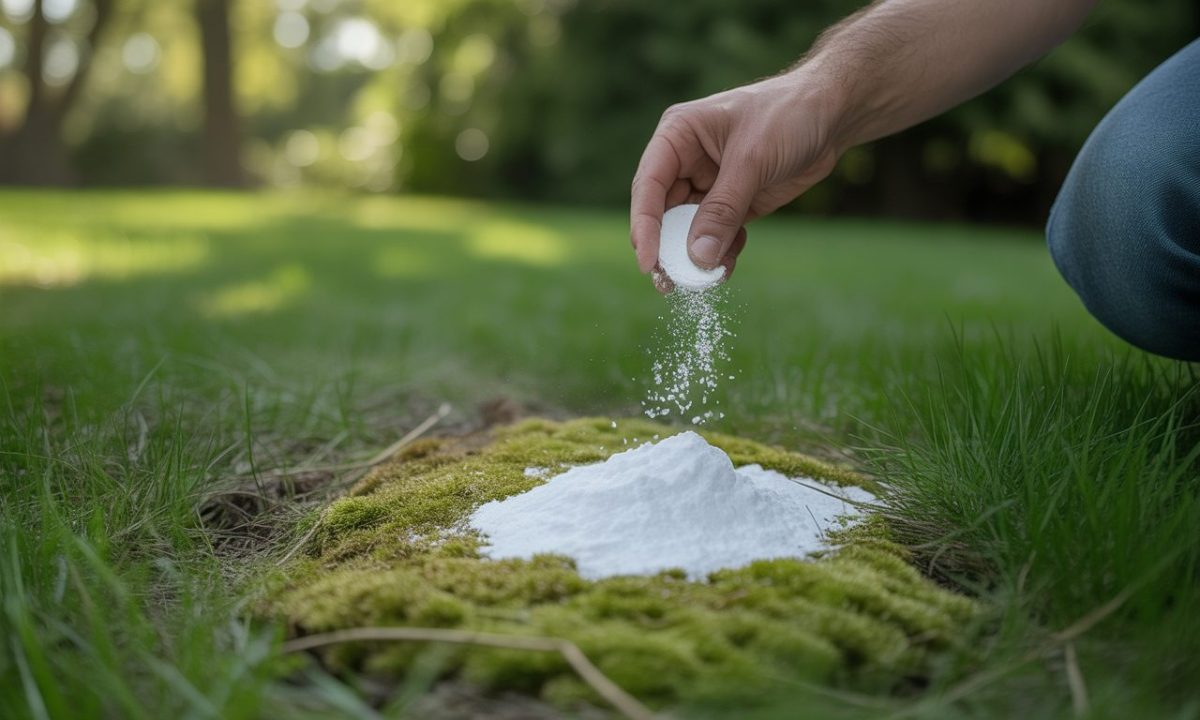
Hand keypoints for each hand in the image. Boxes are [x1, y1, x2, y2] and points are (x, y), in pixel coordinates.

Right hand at [630, 72, 843, 286]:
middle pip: (663, 213)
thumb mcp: (752, 160)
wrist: (831, 114)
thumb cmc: (787, 115)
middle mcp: (685, 161)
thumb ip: (723, 209)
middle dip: (667, 249)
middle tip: (668, 283)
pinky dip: (721, 254)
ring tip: (703, 282)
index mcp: (677, 136)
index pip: (649, 186)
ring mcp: (708, 184)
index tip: (647, 262)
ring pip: (689, 230)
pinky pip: (717, 235)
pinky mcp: (732, 203)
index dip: (645, 226)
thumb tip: (697, 257)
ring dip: (695, 256)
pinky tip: (727, 268)